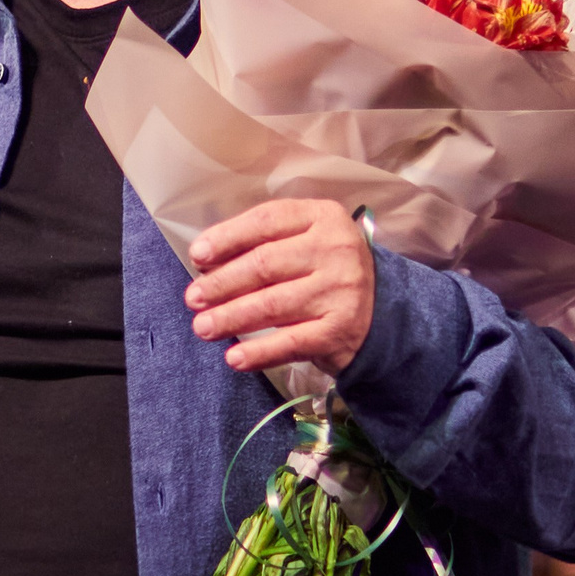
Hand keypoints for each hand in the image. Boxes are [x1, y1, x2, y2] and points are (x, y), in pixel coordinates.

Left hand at [185, 199, 376, 375]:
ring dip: (230, 318)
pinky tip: (234, 358)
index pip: (266, 221)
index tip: (197, 256)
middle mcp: (336, 249)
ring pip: (271, 305)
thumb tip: (207, 262)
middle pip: (264, 264)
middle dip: (221, 283)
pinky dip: (258, 353)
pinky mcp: (341, 331)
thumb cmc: (325, 272)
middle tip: (193, 299)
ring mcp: (341, 291)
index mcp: (323, 217)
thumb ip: (265, 242)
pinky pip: (289, 342)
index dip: (227, 238)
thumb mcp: (305, 241)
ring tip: (203, 327)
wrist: (381, 314)